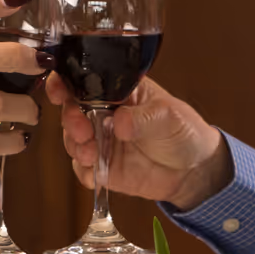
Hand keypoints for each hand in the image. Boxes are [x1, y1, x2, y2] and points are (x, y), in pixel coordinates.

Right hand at [44, 73, 231, 209]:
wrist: (195, 171)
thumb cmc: (185, 132)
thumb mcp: (169, 117)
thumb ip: (144, 118)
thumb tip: (120, 122)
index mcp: (119, 92)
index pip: (85, 81)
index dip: (65, 83)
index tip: (59, 91)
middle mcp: (105, 114)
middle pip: (72, 111)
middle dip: (70, 119)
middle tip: (82, 130)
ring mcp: (103, 142)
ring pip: (73, 141)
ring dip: (75, 146)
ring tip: (90, 153)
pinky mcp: (104, 168)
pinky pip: (83, 170)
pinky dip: (84, 171)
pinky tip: (96, 172)